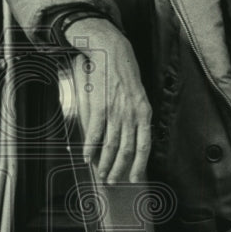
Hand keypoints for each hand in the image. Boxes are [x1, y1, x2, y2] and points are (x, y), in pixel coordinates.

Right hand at [65, 18, 150, 183]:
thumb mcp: (138, 94)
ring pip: (111, 145)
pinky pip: (95, 133)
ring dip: (105, 163)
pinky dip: (90, 148)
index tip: (134, 178)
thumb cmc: (124, 71)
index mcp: (144, 112)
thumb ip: (136, 115)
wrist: (111, 50)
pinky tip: (86, 156)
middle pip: (126, 150)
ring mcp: (115, 111)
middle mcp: (132, 114)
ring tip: (101, 173)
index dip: (139, 164)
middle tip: (112, 181)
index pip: (144, 145)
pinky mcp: (99, 106)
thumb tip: (131, 136)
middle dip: (119, 169)